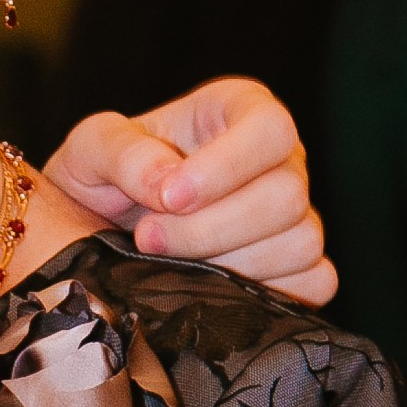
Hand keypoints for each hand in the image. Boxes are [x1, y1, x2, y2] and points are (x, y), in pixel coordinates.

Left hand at [45, 78, 335, 305]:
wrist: (94, 234)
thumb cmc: (100, 178)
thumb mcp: (90, 148)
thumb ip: (122, 152)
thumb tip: (166, 182)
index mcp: (239, 111)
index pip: (270, 128)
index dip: (226, 166)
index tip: (168, 198)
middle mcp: (280, 160)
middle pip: (285, 195)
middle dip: (210, 228)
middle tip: (147, 238)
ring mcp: (297, 214)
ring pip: (300, 243)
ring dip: (226, 265)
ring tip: (167, 262)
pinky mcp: (303, 266)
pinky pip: (316, 283)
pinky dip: (260, 294)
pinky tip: (205, 288)